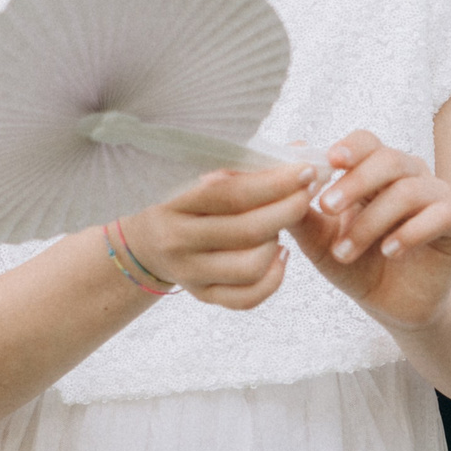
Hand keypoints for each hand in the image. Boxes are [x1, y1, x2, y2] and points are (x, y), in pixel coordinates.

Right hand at [119, 162, 318, 311]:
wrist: (144, 245)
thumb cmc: (180, 204)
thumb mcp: (196, 180)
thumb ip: (242, 169)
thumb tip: (299, 152)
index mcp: (173, 205)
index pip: (230, 194)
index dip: (274, 184)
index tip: (304, 171)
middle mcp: (177, 241)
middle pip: (247, 231)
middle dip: (288, 210)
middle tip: (307, 194)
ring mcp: (189, 273)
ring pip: (251, 267)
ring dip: (276, 243)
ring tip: (279, 226)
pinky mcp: (203, 295)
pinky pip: (248, 297)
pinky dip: (274, 278)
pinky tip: (279, 255)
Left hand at [290, 130, 450, 329]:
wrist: (394, 305)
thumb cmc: (355, 263)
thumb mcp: (318, 240)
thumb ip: (300, 212)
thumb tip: (281, 175)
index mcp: (375, 172)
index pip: (366, 142)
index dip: (349, 147)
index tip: (328, 161)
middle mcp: (410, 177)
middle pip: (388, 159)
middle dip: (354, 182)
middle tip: (326, 208)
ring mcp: (438, 197)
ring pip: (409, 190)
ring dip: (371, 221)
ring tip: (345, 251)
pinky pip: (442, 214)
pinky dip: (411, 232)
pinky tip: (390, 251)